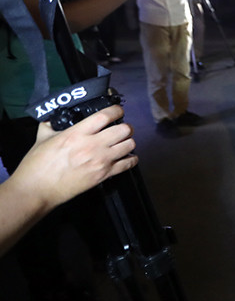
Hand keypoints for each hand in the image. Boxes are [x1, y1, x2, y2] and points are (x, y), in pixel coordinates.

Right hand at [23, 105, 137, 209]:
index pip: (105, 116)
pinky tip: (127, 157)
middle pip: (123, 130)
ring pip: (129, 145)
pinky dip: (131, 159)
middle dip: (125, 127)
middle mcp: (92, 145)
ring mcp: (100, 161)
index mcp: (77, 133)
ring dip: (128, 141)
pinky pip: (128, 164)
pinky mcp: (103, 175)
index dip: (116, 110)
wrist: (37, 190)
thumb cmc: (37, 165)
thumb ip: (50, 125)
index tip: (117, 110)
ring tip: (123, 142)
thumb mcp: (42, 138)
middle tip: (121, 128)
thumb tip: (54, 117)